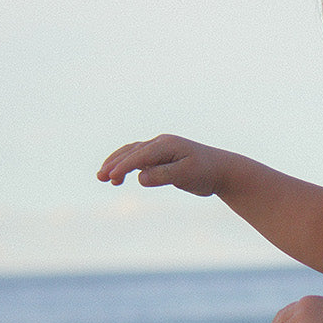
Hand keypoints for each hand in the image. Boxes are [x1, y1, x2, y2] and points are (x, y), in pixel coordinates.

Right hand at [97, 134, 225, 196]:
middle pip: (132, 151)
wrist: (222, 171)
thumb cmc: (206, 172)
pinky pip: (139, 159)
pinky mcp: (161, 158)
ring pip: (132, 154)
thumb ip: (163, 175)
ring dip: (117, 163)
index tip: (111, 177)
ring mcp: (160, 149)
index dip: (124, 166)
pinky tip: (120, 178)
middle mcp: (161, 143)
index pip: (140, 155)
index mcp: (167, 145)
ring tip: (104, 178)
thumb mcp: (186, 175)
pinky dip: (127, 166)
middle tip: (100, 177)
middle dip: (114, 163)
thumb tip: (140, 177)